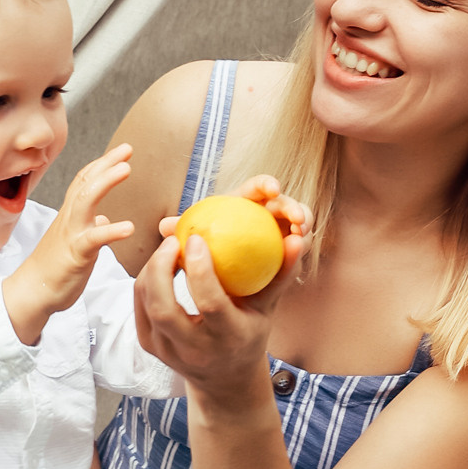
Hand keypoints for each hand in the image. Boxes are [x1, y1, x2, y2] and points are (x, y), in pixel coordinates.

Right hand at [2, 146, 136, 346]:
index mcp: (70, 216)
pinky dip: (111, 230)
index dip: (102, 164)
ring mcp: (71, 235)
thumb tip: (102, 218)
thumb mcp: (74, 242)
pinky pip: (93, 239)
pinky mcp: (75, 254)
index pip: (85, 182)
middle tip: (127, 149)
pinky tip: (129, 227)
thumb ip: (88, 227)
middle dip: (106, 163)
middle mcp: (69, 220)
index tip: (121, 152)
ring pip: (85, 201)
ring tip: (126, 169)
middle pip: (85, 183)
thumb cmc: (52, 270)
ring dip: (105, 182)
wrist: (31, 293)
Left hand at [135, 179, 308, 413]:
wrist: (225, 380)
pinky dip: (146, 280)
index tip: (196, 239)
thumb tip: (295, 240)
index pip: (209, 304)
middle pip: (164, 307)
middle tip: (173, 240)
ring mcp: (168, 351)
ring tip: (168, 248)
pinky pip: (140, 306)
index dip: (199, 269)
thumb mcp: (267, 309)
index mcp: (227, 339)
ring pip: (147, 303)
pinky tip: (160, 264)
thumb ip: (280, 274)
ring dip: (152, 269)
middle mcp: (194, 350)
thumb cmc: (249, 333)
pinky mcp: (150, 346)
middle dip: (161, 267)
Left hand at [155, 174, 312, 264]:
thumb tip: (163, 226)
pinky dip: (298, 253)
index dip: (266, 184)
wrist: (224, 285)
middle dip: (294, 207)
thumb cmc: (208, 257)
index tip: (273, 188)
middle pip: (284, 205)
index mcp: (245, 204)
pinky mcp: (289, 253)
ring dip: (304, 228)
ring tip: (301, 236)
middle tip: (297, 220)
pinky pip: (296, 253)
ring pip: (299, 227)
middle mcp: (266, 215)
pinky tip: (296, 252)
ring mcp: (281, 233)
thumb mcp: (197, 246)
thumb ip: (186, 233)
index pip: (258, 188)